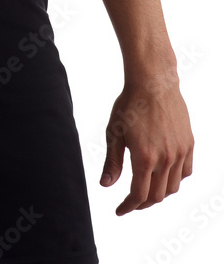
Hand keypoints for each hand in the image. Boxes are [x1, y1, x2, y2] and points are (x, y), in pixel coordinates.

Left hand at [100, 78, 194, 214]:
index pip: (139, 195)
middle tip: (131, 202)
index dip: (128, 207)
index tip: (120, 210)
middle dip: (142, 203)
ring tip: (146, 189)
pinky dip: (175, 179)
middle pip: (157, 195)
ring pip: (173, 187)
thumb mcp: (114, 132)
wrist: (153, 82)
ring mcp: (179, 152)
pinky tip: (164, 175)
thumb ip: (112, 161)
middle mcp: (165, 159)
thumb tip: (105, 185)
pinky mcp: (188, 144)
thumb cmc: (130, 104)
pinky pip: (185, 172)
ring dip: (159, 193)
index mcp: (145, 158)